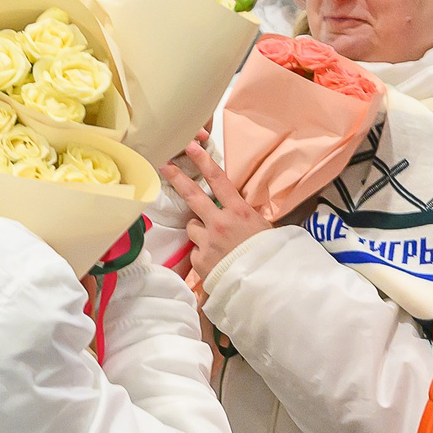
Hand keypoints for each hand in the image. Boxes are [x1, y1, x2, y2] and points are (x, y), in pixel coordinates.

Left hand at [160, 142, 272, 284]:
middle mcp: (219, 223)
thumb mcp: (263, 228)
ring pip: (192, 227)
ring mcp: (207, 242)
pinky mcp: (199, 260)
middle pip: (192, 196)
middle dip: (176, 178)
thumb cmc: (269, 255)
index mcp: (238, 212)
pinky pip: (195, 250)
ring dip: (199, 230)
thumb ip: (244, 216)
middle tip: (164, 164)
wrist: (264, 286)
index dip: (203, 161)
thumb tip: (237, 209)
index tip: (190, 147)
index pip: (218, 180)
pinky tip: (216, 260)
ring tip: (216, 242)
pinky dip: (202, 253)